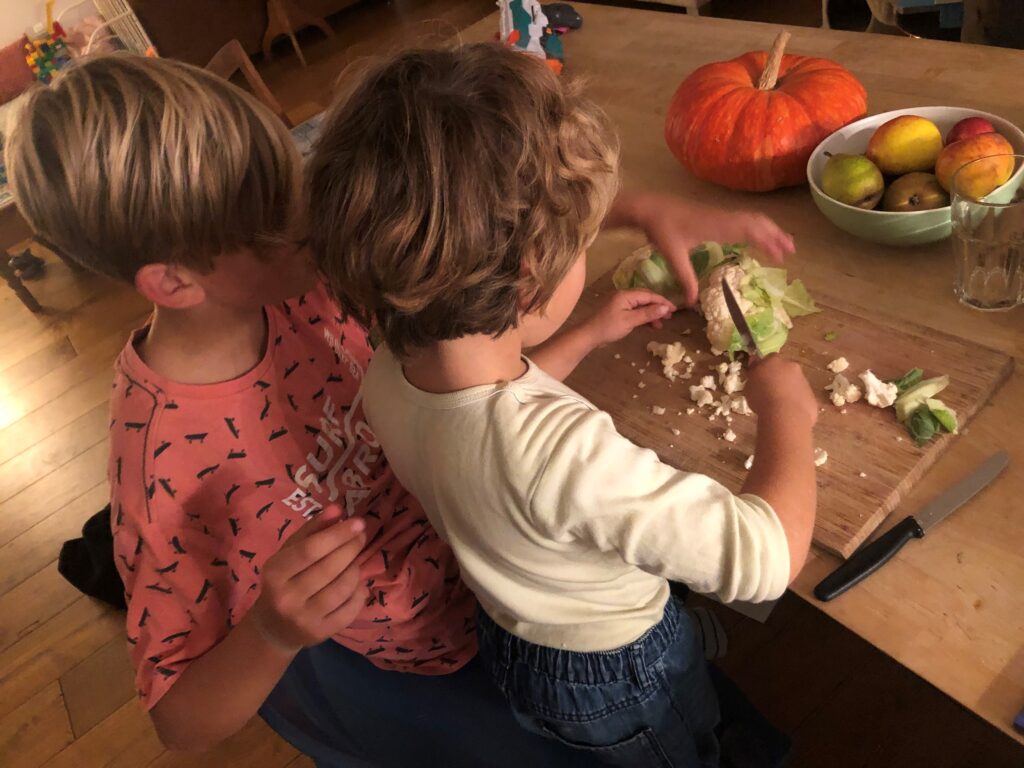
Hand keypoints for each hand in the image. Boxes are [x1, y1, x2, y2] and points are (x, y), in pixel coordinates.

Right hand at [249, 509, 367, 654]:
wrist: (273, 627)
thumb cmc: (284, 580)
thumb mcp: (289, 552)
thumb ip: (312, 529)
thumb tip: (338, 508)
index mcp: (274, 572)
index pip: (310, 550)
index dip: (338, 534)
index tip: (358, 523)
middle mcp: (287, 598)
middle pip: (330, 568)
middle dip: (351, 547)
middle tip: (361, 536)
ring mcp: (305, 619)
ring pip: (344, 587)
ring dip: (356, 569)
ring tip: (354, 561)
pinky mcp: (321, 633)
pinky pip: (352, 608)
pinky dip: (360, 592)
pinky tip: (355, 584)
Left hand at [583, 289, 675, 345]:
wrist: (588, 336)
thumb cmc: (608, 327)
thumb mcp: (630, 321)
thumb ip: (648, 313)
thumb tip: (665, 307)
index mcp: (626, 294)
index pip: (649, 295)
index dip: (663, 301)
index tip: (674, 309)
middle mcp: (624, 296)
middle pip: (646, 298)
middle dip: (658, 307)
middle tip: (669, 317)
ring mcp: (620, 303)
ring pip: (640, 306)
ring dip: (651, 314)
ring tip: (660, 324)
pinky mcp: (618, 311)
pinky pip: (634, 311)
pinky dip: (643, 317)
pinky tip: (649, 325)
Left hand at [612, 193, 795, 305]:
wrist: (650, 207)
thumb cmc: (661, 229)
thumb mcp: (673, 256)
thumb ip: (685, 278)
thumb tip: (692, 302)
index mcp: (716, 226)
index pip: (750, 230)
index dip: (768, 240)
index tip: (781, 254)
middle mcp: (722, 218)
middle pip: (757, 222)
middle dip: (775, 235)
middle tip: (790, 251)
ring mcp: (720, 215)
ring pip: (752, 219)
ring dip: (768, 230)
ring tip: (782, 245)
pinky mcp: (715, 215)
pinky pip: (742, 219)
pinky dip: (756, 227)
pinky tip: (758, 238)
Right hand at [744, 354, 817, 427]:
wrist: (786, 415)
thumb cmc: (762, 398)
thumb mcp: (749, 385)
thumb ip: (754, 372)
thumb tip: (755, 363)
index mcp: (773, 360)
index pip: (768, 359)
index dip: (763, 369)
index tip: (759, 378)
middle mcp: (791, 366)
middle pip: (783, 368)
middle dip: (777, 376)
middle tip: (769, 391)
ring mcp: (803, 380)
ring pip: (793, 381)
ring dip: (787, 388)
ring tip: (778, 403)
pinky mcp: (811, 394)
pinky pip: (800, 395)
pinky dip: (795, 400)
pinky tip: (788, 411)